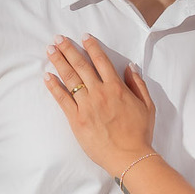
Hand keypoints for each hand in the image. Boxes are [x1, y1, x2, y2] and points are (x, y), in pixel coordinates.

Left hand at [44, 34, 156, 174]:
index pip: (101, 61)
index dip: (91, 47)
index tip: (84, 37)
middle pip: (81, 65)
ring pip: (70, 79)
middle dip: (68, 50)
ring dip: (59, 62)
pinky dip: (54, 86)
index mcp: (116, 88)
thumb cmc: (140, 133)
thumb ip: (138, 84)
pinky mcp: (76, 119)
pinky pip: (62, 99)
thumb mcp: (147, 106)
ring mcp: (86, 105)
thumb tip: (129, 67)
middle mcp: (99, 93)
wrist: (129, 156)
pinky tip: (47, 76)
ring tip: (50, 50)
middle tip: (58, 38)